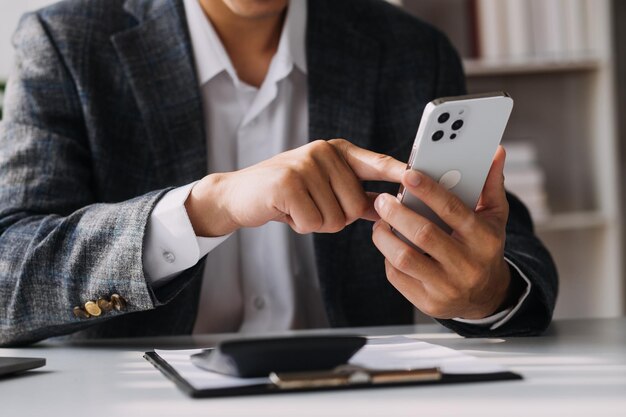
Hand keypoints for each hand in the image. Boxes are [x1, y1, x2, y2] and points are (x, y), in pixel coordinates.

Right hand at [185, 139, 404, 236]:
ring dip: (316, 222)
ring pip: (335, 218)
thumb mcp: (322, 188)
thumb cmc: (286, 194)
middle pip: (355, 206)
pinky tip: (286, 211)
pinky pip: (313, 222)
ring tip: (297, 207)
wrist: (240, 194)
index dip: (398, 172)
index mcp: (337, 152)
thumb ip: (355, 195)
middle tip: (311, 206)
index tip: (420, 178)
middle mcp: (324, 152)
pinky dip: (300, 225)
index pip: (376, 162)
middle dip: (335, 218)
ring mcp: (305, 164)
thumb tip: (387, 207)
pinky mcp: (288, 182)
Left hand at [371, 146, 511, 319]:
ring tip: (380, 221)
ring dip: (384, 236)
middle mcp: (467, 265)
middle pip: (423, 235)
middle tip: (382, 199)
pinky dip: (387, 257)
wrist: (486, 296)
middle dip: (396, 213)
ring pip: (404, 258)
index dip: (428, 191)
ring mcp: (447, 287)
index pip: (453, 210)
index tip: (407, 175)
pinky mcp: (428, 303)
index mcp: (484, 239)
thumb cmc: (484, 247)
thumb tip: (496, 151)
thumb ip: (490, 185)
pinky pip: (397, 276)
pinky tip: (389, 244)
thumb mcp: (494, 218)